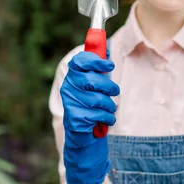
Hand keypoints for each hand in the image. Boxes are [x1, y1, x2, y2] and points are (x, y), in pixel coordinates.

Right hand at [60, 50, 119, 183]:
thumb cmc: (92, 104)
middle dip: (109, 86)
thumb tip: (107, 48)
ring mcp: (70, 103)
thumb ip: (99, 68)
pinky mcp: (75, 119)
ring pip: (97, 99)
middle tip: (115, 91)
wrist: (83, 135)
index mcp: (73, 75)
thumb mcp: (96, 84)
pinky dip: (107, 118)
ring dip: (110, 105)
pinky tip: (106, 120)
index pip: (80, 61)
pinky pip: (98, 114)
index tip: (110, 65)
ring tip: (109, 108)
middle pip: (92, 80)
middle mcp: (68, 87)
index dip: (96, 61)